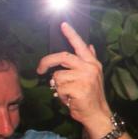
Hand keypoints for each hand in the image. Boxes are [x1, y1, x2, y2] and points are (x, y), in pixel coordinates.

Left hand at [36, 22, 112, 136]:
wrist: (98, 114)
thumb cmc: (92, 95)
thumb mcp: (93, 75)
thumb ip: (89, 60)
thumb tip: (89, 45)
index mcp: (92, 63)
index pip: (80, 45)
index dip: (71, 34)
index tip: (62, 24)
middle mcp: (89, 68)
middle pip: (62, 57)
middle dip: (47, 61)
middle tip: (39, 69)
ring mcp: (85, 78)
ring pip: (57, 76)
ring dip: (57, 87)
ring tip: (67, 93)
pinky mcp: (78, 89)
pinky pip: (58, 88)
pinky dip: (60, 96)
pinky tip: (69, 99)